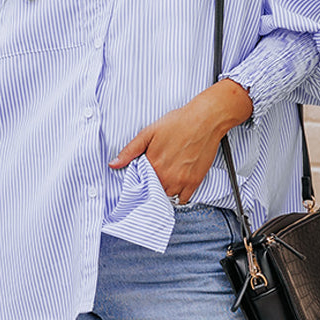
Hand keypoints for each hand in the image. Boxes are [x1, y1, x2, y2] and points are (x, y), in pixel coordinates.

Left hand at [108, 80, 252, 202]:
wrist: (205, 120)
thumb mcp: (149, 132)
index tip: (141, 177)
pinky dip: (178, 197)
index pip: (139, 183)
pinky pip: (182, 200)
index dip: (139, 180)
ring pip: (166, 197)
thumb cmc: (179, 122)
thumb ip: (130, 150)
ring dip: (163, 192)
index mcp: (152, 164)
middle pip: (152, 192)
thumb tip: (113, 164)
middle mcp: (166, 176)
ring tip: (165, 180)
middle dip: (150, 187)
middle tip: (154, 177)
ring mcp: (181, 181)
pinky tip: (176, 187)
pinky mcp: (194, 182)